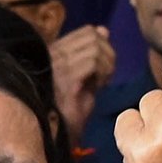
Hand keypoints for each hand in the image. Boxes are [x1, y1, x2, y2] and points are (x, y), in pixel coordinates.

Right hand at [49, 25, 115, 142]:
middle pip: (92, 35)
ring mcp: (57, 65)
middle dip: (108, 53)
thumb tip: (103, 30)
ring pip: (94, 48)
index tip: (104, 67)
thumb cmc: (71, 107)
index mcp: (55, 50)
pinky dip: (103, 73)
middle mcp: (53, 54)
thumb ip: (94, 53)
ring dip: (107, 65)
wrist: (59, 133)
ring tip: (102, 82)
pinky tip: (100, 86)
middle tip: (107, 75)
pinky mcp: (65, 79)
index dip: (104, 46)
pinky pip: (93, 63)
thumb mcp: (85, 76)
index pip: (87, 31)